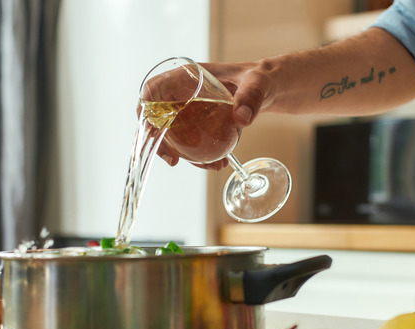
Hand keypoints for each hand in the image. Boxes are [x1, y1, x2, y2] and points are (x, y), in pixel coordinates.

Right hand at [151, 61, 275, 170]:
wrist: (269, 88)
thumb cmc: (260, 78)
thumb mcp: (258, 83)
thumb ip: (252, 96)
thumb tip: (242, 119)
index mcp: (187, 76)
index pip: (154, 88)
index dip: (145, 108)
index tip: (151, 129)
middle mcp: (182, 93)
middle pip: (157, 117)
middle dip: (159, 141)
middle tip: (173, 160)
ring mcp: (188, 109)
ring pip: (172, 133)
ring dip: (181, 153)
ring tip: (206, 166)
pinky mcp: (198, 123)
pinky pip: (189, 141)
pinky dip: (199, 155)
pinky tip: (217, 163)